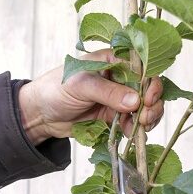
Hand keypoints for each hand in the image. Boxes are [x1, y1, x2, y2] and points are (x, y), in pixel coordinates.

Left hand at [18, 49, 163, 144]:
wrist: (40, 114)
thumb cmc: (56, 89)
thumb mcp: (81, 86)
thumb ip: (108, 92)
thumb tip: (135, 101)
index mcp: (113, 60)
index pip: (141, 68)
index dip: (150, 83)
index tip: (148, 99)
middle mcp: (119, 77)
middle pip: (148, 88)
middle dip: (152, 103)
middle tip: (145, 117)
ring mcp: (118, 97)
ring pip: (144, 106)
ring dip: (147, 117)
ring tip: (141, 126)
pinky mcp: (114, 115)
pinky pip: (132, 121)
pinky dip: (136, 128)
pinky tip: (130, 132)